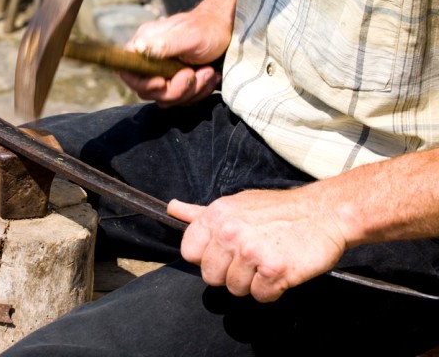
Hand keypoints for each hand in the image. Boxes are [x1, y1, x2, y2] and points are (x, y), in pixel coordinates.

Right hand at [120, 4, 230, 106]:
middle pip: (147, 91)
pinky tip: (209, 76)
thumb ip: (164, 44)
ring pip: (165, 99)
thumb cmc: (208, 29)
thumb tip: (138, 48)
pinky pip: (180, 100)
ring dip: (190, 91)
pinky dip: (198, 93)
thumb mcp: (189, 35)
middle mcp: (149, 60)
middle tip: (192, 74)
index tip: (162, 82)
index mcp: (145, 45)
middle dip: (174, 89)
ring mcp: (162, 73)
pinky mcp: (176, 83)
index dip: (141, 83)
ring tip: (206, 72)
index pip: (128, 71)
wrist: (227, 31)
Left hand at [167, 187, 347, 301]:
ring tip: (267, 260)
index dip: (207, 257)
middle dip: (230, 273)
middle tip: (251, 258)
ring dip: (252, 282)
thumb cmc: (280, 210)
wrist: (325, 213)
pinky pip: (260, 296)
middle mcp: (231, 232)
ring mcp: (252, 252)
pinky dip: (272, 290)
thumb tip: (173, 209)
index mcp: (217, 216)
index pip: (190, 252)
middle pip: (211, 276)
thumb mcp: (236, 204)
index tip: (224, 252)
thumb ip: (201, 213)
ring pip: (235, 289)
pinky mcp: (274, 271)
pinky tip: (281, 270)